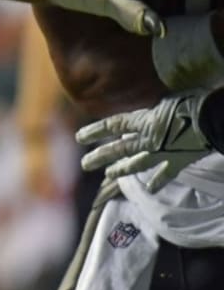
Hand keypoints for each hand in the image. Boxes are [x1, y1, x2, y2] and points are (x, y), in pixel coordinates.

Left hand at [78, 90, 214, 191]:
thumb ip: (153, 108)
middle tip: (85, 164)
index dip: (95, 131)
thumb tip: (148, 110)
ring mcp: (161, 153)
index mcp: (143, 121)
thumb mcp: (166, 100)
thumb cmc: (191, 103)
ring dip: (122, 169)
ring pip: (136, 163)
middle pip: (118, 149)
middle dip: (100, 156)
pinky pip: (165, 174)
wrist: (211, 120)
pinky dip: (158, 181)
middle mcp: (147, 139)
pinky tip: (150, 189)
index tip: (79, 137)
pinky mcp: (178, 161)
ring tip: (108, 174)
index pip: (112, 126)